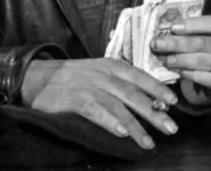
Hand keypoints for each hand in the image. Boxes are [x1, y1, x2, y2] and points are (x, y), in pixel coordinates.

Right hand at [21, 58, 178, 149]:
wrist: (35, 76)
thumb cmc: (73, 77)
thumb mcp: (100, 71)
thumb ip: (122, 82)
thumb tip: (151, 99)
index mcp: (113, 66)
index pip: (141, 77)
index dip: (158, 89)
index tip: (174, 102)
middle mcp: (104, 75)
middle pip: (135, 95)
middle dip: (155, 113)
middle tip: (172, 128)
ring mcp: (89, 87)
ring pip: (119, 107)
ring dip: (136, 126)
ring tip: (149, 143)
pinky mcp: (74, 100)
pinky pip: (96, 111)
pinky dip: (110, 122)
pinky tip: (122, 133)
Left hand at [151, 15, 210, 103]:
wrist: (200, 82)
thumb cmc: (190, 55)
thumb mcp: (186, 40)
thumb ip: (177, 32)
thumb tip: (161, 26)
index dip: (193, 24)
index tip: (172, 28)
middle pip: (204, 42)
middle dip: (178, 43)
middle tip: (157, 45)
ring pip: (209, 61)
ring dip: (184, 60)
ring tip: (166, 61)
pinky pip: (210, 78)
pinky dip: (193, 75)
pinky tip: (179, 73)